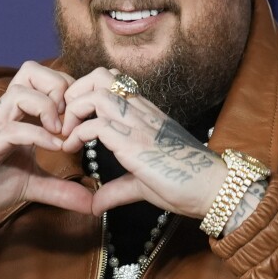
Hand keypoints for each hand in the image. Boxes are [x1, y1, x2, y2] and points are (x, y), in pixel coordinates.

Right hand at [0, 62, 93, 223]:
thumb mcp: (32, 186)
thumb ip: (61, 190)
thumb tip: (91, 202)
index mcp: (18, 115)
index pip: (44, 78)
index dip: (68, 89)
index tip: (81, 117)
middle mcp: (5, 113)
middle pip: (31, 70)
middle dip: (59, 86)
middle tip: (71, 116)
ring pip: (21, 91)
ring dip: (49, 107)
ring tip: (61, 133)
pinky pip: (14, 129)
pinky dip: (39, 136)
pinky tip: (55, 149)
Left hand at [57, 68, 228, 216]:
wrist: (212, 188)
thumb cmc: (186, 183)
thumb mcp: (142, 184)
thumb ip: (116, 189)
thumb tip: (95, 203)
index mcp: (145, 114)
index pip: (112, 81)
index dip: (86, 91)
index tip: (75, 117)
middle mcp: (141, 112)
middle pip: (100, 75)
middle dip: (75, 92)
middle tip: (65, 119)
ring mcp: (139, 125)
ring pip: (96, 92)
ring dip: (73, 110)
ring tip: (66, 133)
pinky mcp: (135, 143)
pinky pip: (96, 124)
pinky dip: (77, 134)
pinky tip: (72, 149)